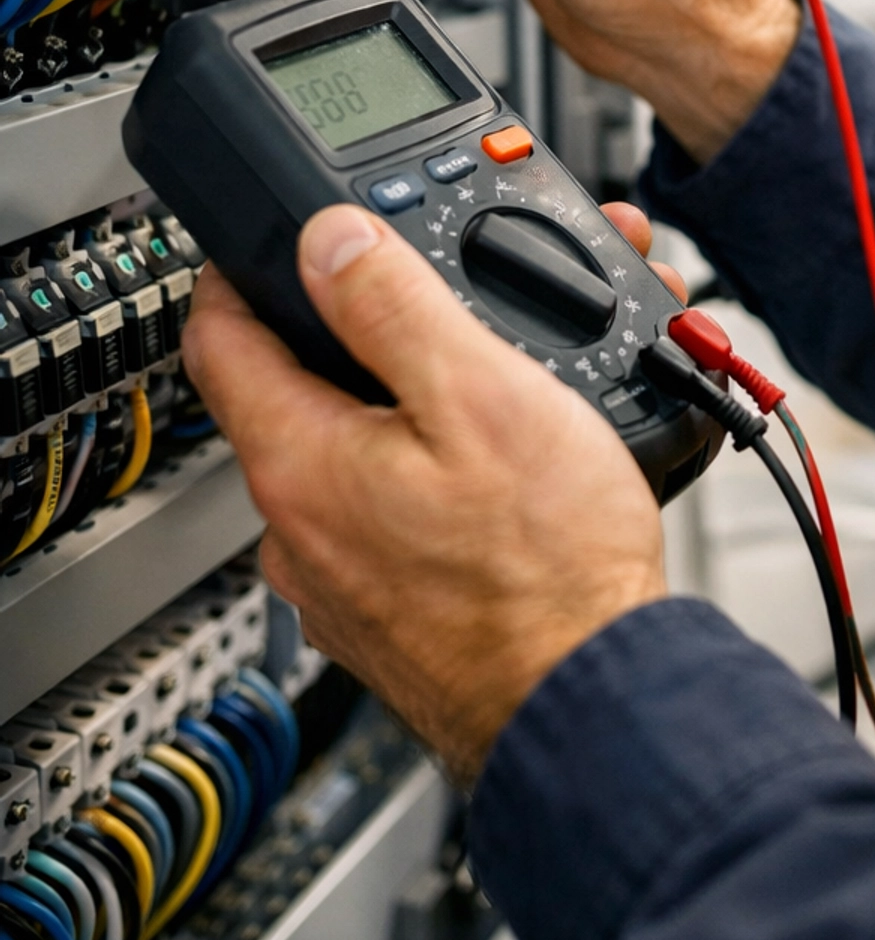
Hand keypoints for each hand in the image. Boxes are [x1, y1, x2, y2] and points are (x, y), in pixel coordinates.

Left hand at [182, 200, 679, 782]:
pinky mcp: (394, 617)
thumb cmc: (546, 567)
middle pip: (297, 391)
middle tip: (431, 293)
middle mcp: (300, 530)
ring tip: (502, 375)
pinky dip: (437, 473)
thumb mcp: (479, 392)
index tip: (275, 236)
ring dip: (417, 403)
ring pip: (360, 455)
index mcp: (298, 460)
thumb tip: (328, 241)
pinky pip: (395, 517)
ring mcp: (344, 582)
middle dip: (368, 329)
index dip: (244, 266)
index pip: (218, 335)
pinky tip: (507, 466)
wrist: (591, 703)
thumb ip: (393, 305)